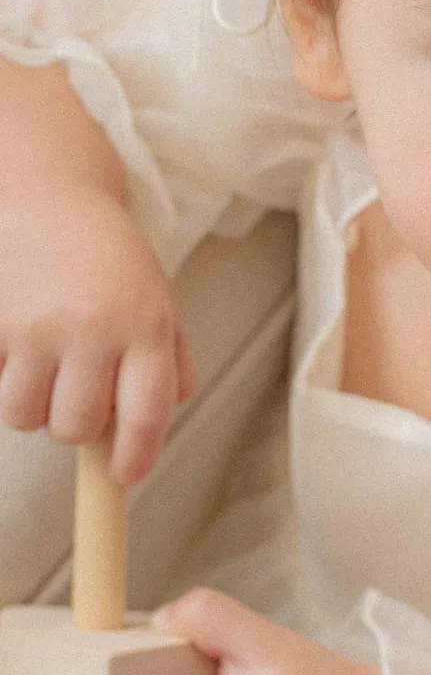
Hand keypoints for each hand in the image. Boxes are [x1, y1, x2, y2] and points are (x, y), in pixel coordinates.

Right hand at [0, 186, 195, 485]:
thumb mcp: (157, 301)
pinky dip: (2, 372)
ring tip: (43, 361)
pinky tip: (17, 339)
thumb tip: (154, 425)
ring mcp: (36, 326)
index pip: (146, 415)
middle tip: (76, 388)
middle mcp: (93, 329)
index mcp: (146, 326)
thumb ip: (170, 362)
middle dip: (74, 423)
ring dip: (32, 402)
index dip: (134, 458)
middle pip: (75, 427)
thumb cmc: (110, 259)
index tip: (123, 477)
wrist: (49, 197)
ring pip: (24, 415)